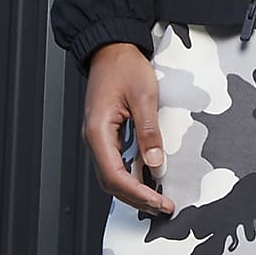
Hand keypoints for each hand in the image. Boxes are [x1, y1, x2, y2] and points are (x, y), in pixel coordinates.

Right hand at [83, 43, 172, 215]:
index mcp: (98, 130)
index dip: (137, 193)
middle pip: (110, 182)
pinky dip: (131, 176)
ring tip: (156, 199)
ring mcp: (98, 137)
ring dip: (133, 190)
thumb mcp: (144, 96)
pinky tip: (147, 180)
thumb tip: (155, 163)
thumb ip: (148, 131)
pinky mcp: (106, 134)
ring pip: (111, 175)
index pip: (114, 175)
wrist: (111, 47)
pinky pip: (115, 163)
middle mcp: (93, 138)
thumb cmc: (123, 66)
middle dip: (136, 198)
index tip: (158, 202)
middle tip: (162, 206)